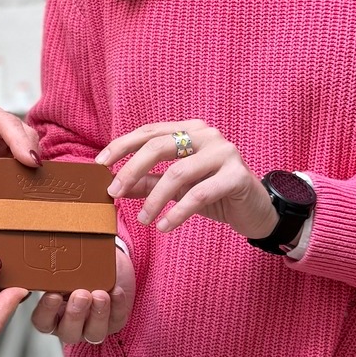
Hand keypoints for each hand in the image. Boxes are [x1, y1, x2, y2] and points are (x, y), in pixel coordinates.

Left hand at [0, 102, 40, 201]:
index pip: (4, 122)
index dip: (20, 139)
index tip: (29, 160)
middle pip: (22, 130)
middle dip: (30, 150)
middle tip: (34, 173)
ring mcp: (2, 136)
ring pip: (28, 143)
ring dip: (31, 160)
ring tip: (31, 178)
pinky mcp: (8, 151)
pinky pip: (25, 156)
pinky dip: (29, 167)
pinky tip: (28, 178)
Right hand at [30, 243, 134, 345]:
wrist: (103, 262)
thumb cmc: (79, 268)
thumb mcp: (65, 268)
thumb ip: (56, 270)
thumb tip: (52, 259)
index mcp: (52, 314)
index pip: (42, 321)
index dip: (47, 311)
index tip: (53, 294)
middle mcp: (70, 324)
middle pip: (68, 332)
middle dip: (75, 314)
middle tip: (80, 295)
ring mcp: (92, 327)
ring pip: (94, 333)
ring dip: (98, 314)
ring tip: (100, 295)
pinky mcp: (114, 323)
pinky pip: (116, 320)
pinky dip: (117, 306)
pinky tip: (115, 291)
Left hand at [98, 121, 275, 238]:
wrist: (255, 211)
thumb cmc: (213, 195)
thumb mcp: (175, 188)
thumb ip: (148, 182)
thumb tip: (114, 185)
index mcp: (189, 130)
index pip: (148, 132)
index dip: (122, 146)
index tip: (100, 165)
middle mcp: (207, 135)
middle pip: (159, 146)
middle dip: (131, 170)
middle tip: (114, 192)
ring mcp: (224, 152)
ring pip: (178, 172)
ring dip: (154, 199)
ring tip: (143, 219)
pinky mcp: (237, 175)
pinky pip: (199, 194)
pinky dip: (177, 212)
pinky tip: (164, 226)